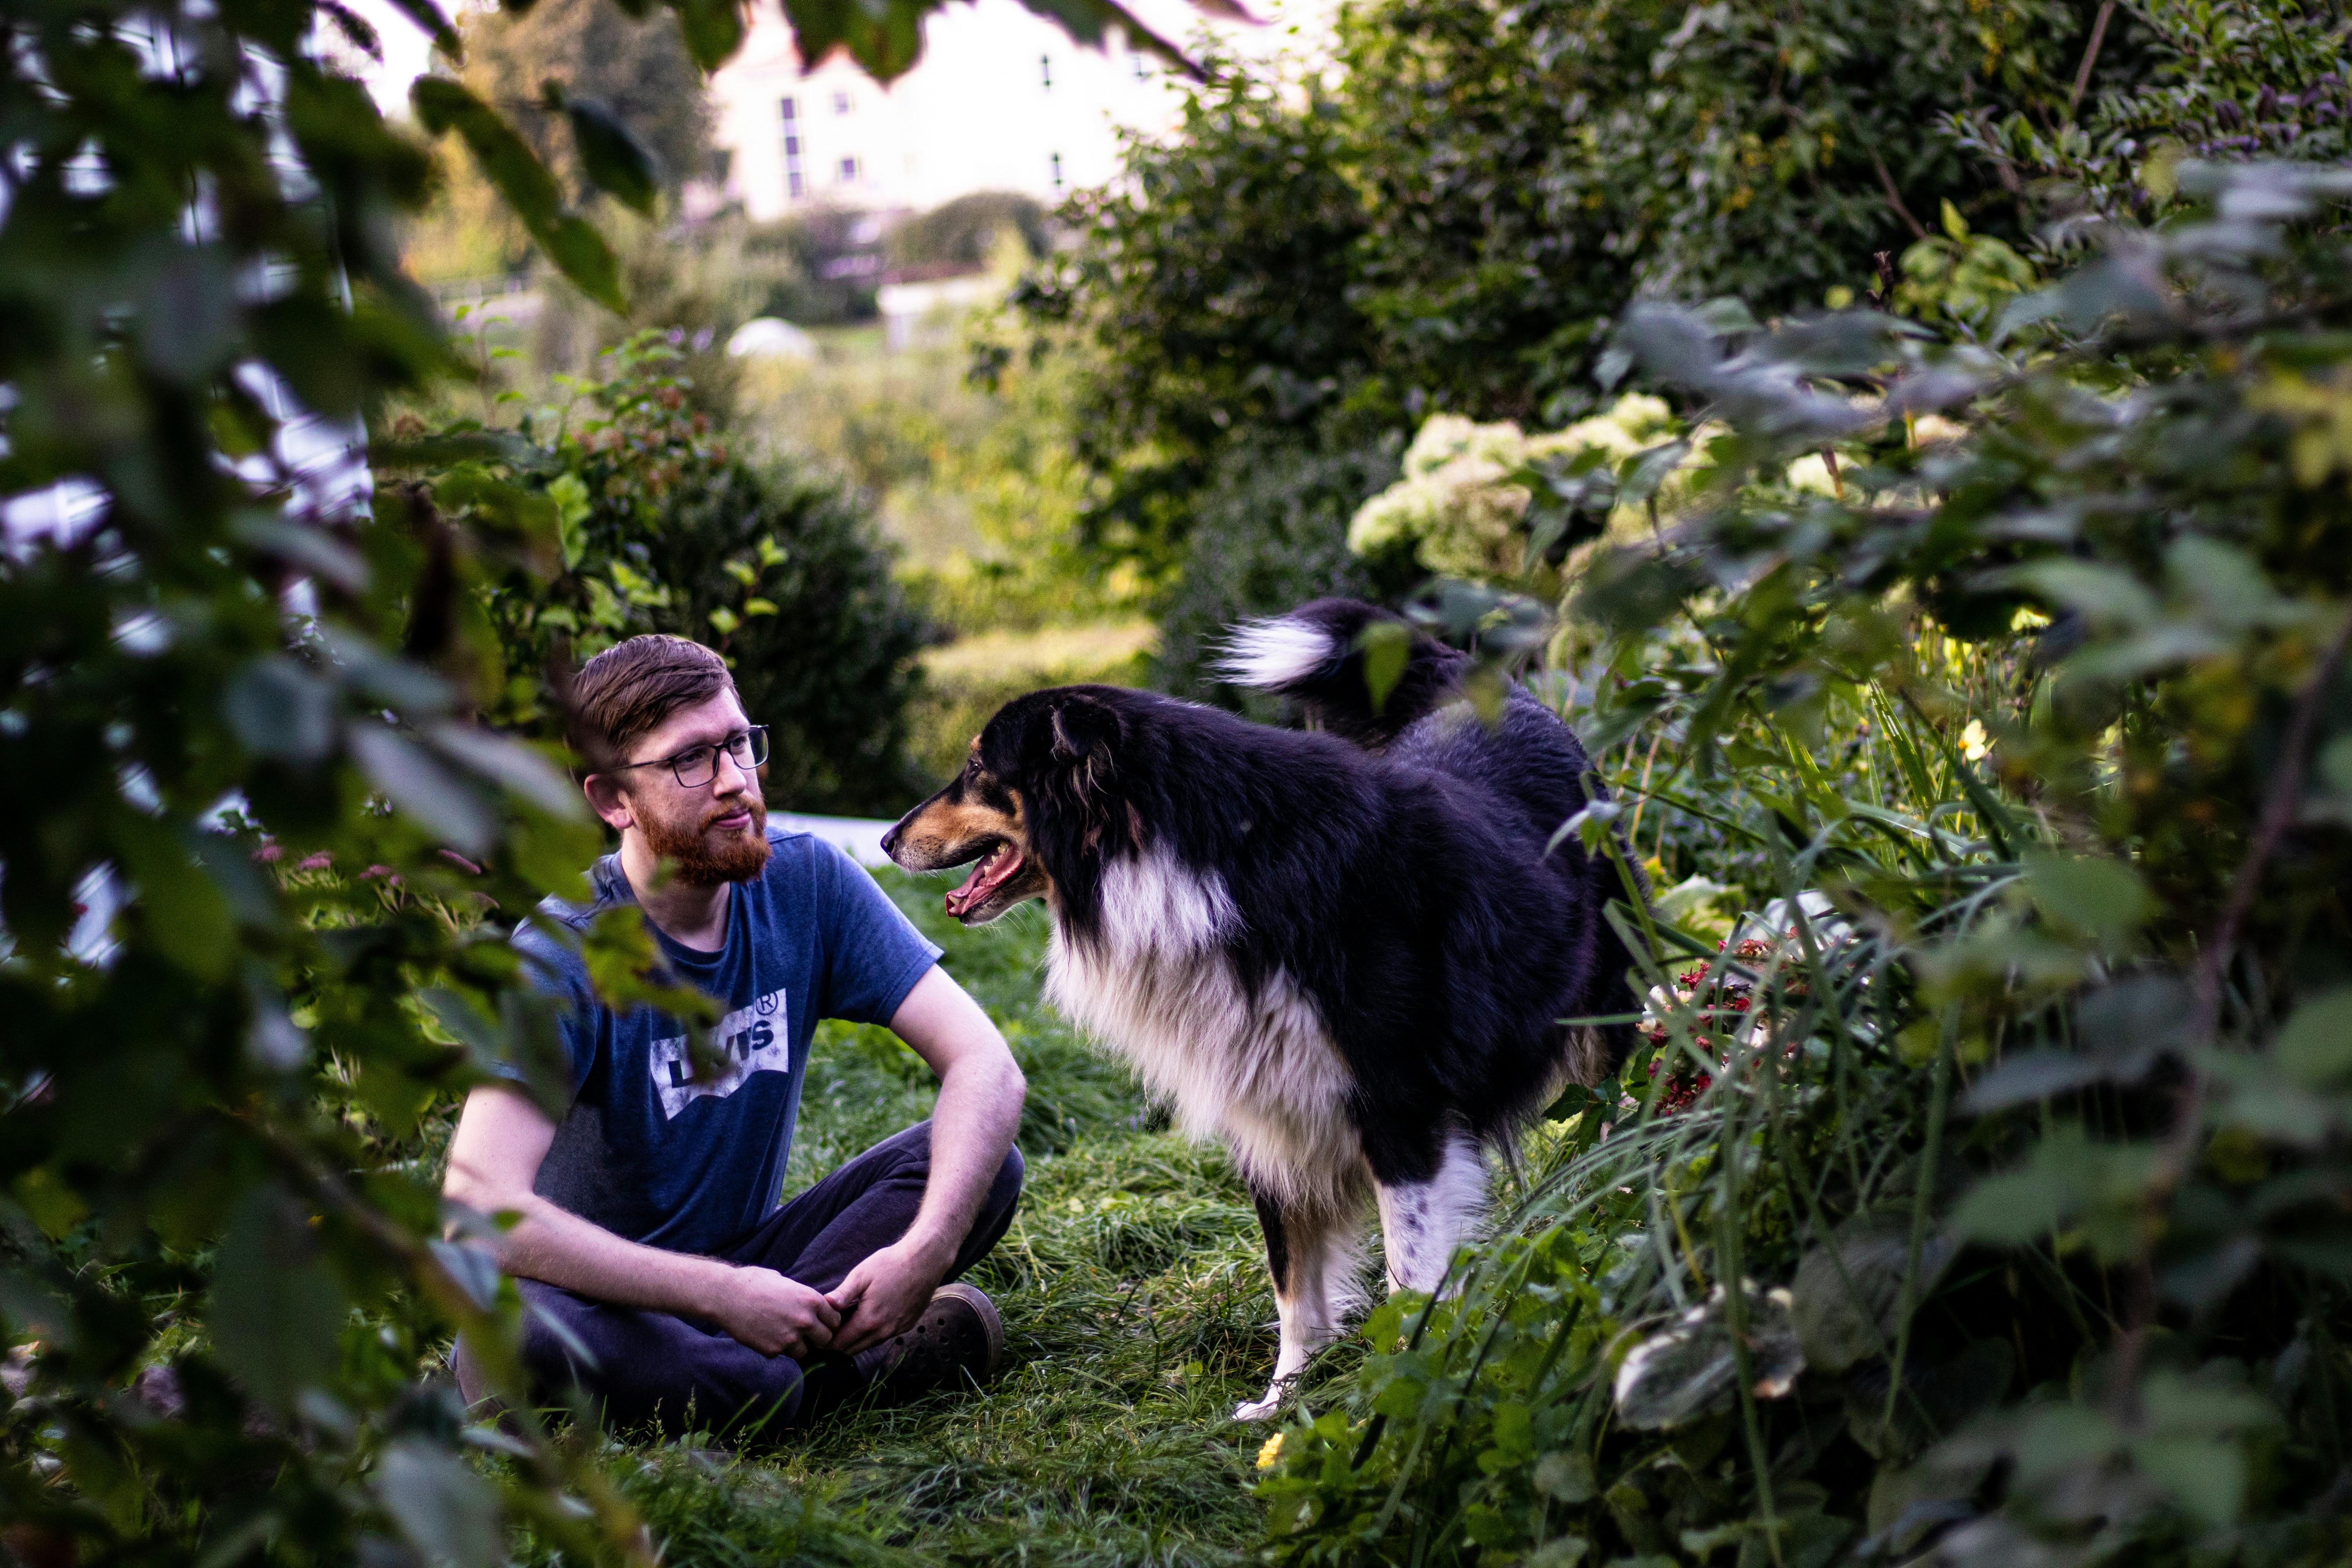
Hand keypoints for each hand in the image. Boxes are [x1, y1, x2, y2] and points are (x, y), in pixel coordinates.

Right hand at [705, 1264, 839, 1357]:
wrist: (727, 1295)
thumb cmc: (754, 1282)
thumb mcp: (785, 1282)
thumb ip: (802, 1296)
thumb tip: (811, 1305)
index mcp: (811, 1300)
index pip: (835, 1320)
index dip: (828, 1322)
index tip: (821, 1323)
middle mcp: (805, 1320)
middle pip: (825, 1339)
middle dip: (817, 1337)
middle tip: (806, 1333)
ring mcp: (789, 1338)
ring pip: (804, 1351)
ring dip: (797, 1345)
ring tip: (782, 1333)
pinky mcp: (773, 1350)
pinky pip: (782, 1354)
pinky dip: (776, 1348)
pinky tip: (765, 1335)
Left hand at [824, 1237, 951, 1355]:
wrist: (925, 1261)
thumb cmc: (890, 1264)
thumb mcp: (861, 1275)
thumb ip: (842, 1294)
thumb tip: (825, 1305)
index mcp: (868, 1321)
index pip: (840, 1344)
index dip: (826, 1341)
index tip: (820, 1331)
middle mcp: (883, 1332)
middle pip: (853, 1350)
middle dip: (839, 1343)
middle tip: (830, 1328)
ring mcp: (897, 1330)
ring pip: (869, 1345)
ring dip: (856, 1339)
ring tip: (848, 1322)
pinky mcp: (907, 1325)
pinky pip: (884, 1337)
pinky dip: (873, 1334)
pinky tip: (870, 1317)